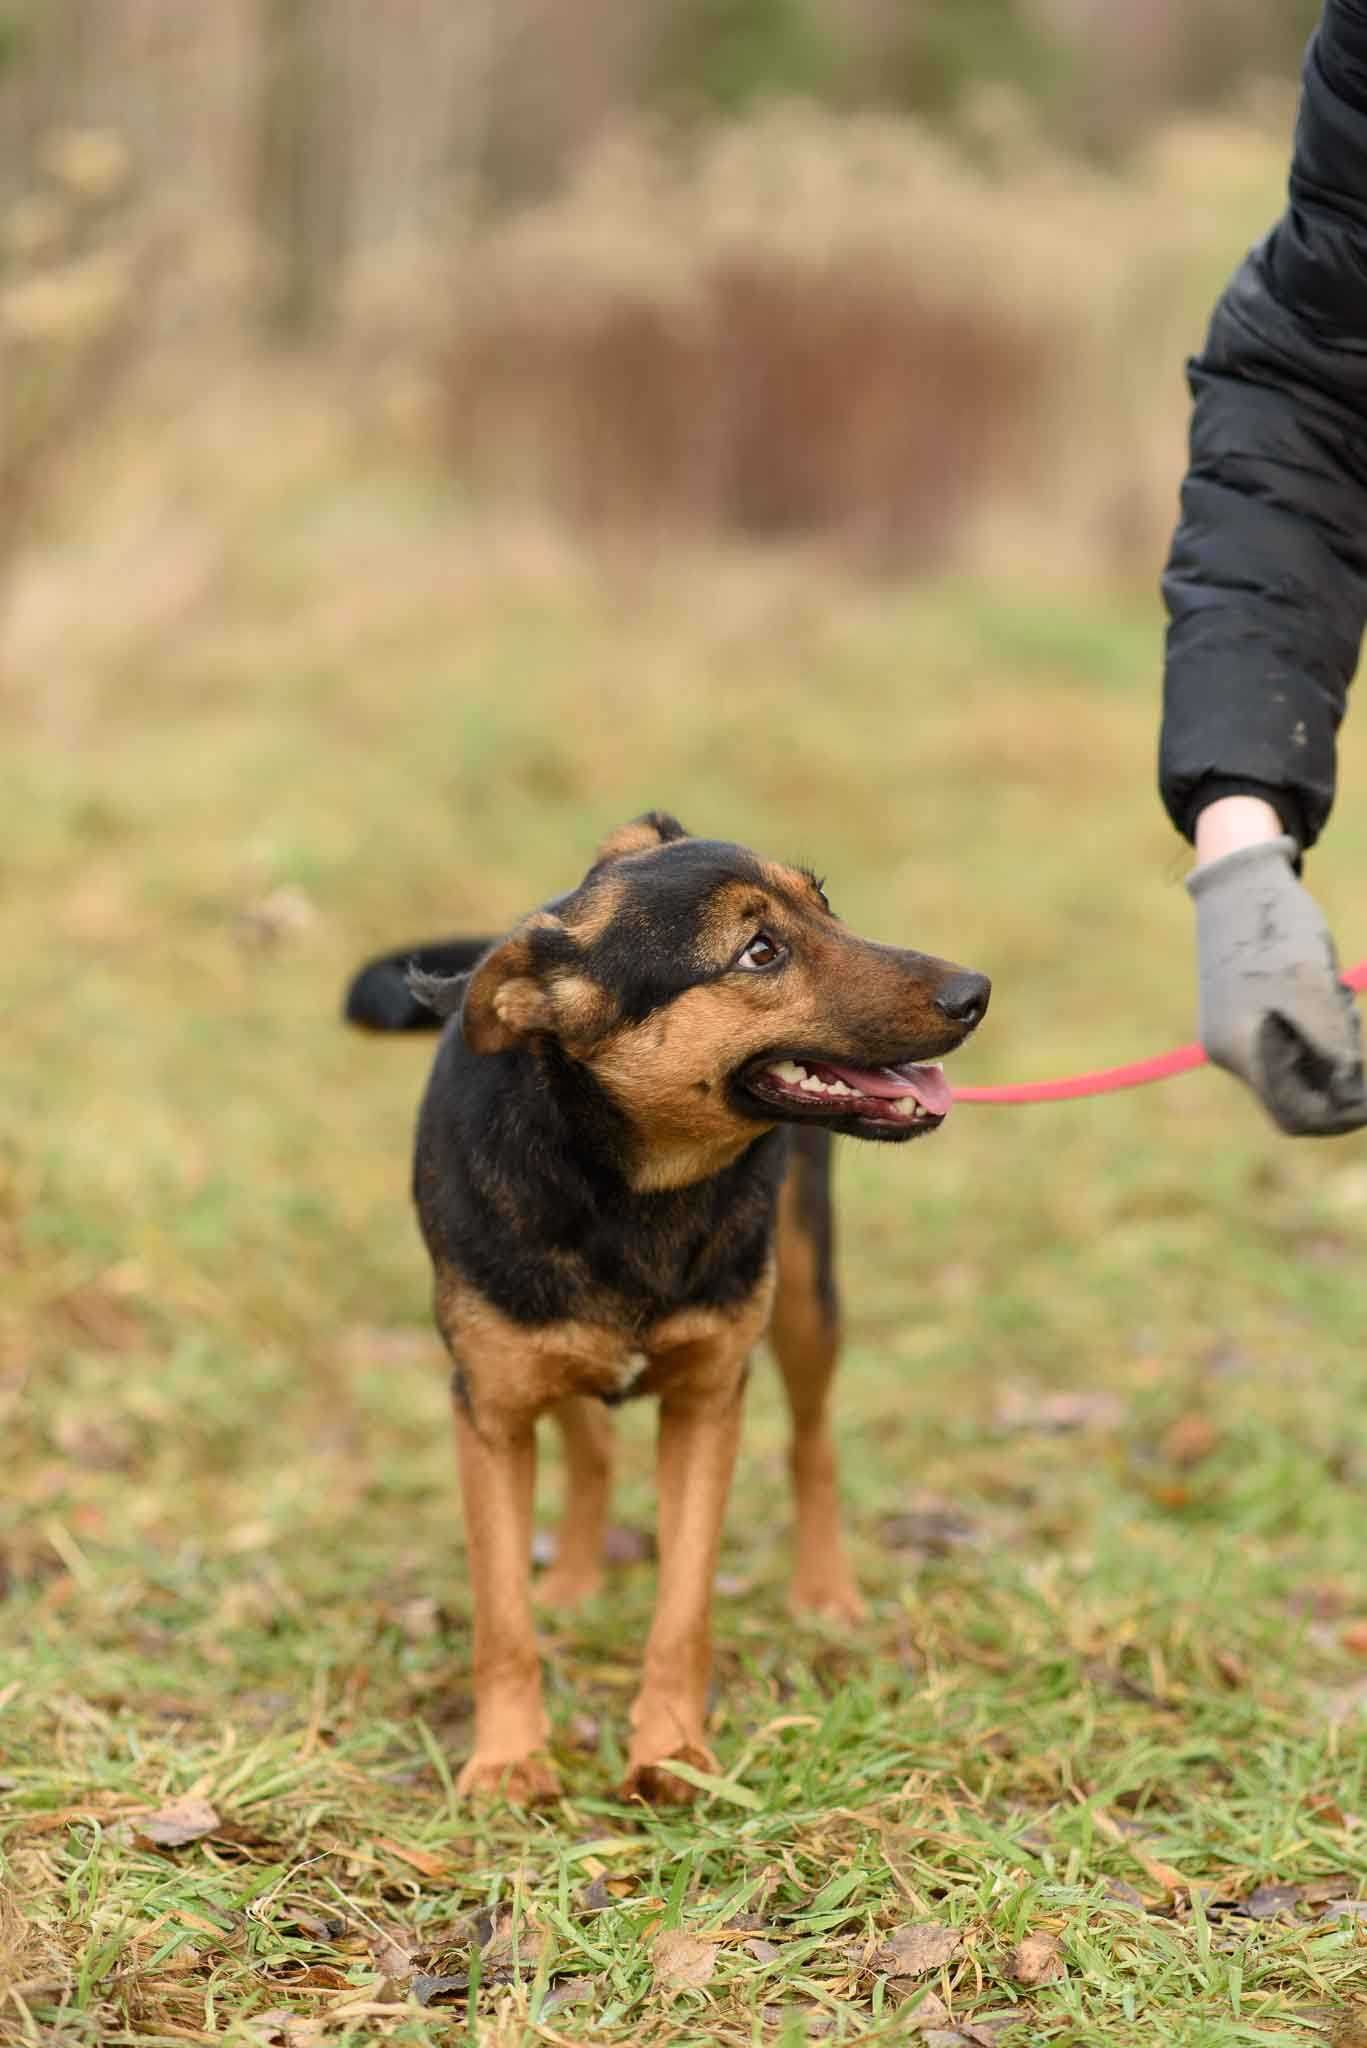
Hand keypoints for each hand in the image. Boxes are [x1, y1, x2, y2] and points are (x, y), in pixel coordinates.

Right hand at [1187, 830, 1366, 1135]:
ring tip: (1341, 999)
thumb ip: (1331, 1041)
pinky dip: (1314, 1031)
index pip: (1294, 1116)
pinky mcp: (1238, 1016)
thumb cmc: (1274, 929)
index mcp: (1242, 1050)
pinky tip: (1325, 993)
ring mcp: (1231, 1034)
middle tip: (1357, 1028)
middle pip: (1295, 1096)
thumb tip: (1347, 1084)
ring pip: (1293, 1069)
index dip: (1340, 1117)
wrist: (1237, 881)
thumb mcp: (1313, 985)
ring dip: (1330, 1048)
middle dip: (1337, 1077)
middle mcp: (1229, 1052)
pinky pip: (1284, 1045)